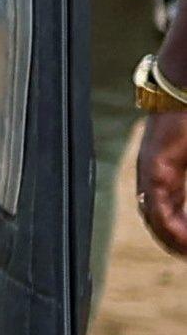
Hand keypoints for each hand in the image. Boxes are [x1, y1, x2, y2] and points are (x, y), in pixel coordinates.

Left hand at [138, 103, 186, 265]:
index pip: (172, 214)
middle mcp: (155, 179)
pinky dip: (172, 228)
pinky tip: (186, 240)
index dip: (183, 233)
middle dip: (178, 243)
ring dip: (175, 241)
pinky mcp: (153, 171)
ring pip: (157, 221)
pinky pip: (158, 209)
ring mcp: (151, 176)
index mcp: (169, 175)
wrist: (184, 92)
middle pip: (162, 222)